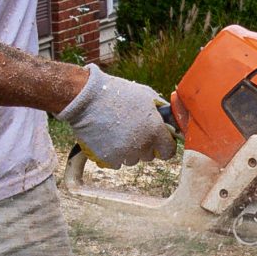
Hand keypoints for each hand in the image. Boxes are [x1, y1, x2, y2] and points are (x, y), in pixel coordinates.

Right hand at [57, 65, 177, 166]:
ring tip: (118, 132)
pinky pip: (117, 163)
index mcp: (155, 130)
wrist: (86, 99)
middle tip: (133, 130)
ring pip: (133, 160)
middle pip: (149, 156)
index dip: (165, 146)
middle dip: (145, 146)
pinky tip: (109, 138)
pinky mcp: (109, 159)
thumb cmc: (117, 93)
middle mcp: (142, 145)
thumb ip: (161, 111)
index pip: (169, 151)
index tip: (159, 142)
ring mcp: (125, 153)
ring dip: (129, 150)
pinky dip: (114, 154)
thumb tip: (169, 120)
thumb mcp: (145, 95)